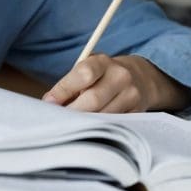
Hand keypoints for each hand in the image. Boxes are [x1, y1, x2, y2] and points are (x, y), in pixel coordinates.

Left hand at [41, 54, 190, 112]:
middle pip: (93, 100)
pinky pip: (113, 124)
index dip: (63, 90)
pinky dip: (98, 128)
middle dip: (72, 112)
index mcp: (103, 62)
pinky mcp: (137, 112)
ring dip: (83, 122)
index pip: (83, 75)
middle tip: (58, 119)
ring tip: (71, 124)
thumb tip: (50, 103)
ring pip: (102, 116)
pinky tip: (89, 127)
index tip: (49, 102)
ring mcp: (131, 95)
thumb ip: (70, 83)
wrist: (140, 78)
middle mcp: (120, 76)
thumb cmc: (103, 75)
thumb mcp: (88, 68)